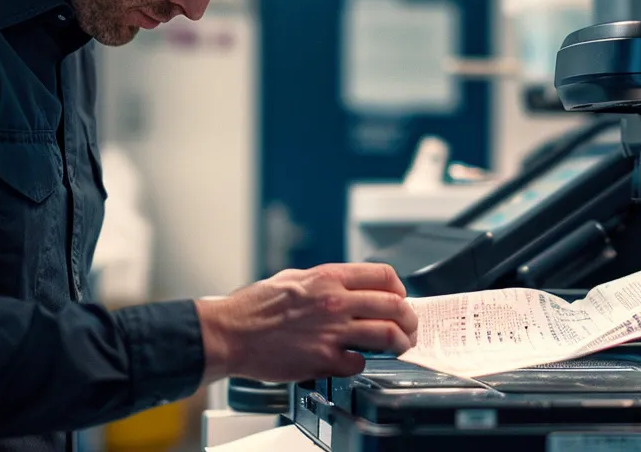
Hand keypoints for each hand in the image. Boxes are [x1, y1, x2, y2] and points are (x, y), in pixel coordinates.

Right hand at [195, 263, 417, 382]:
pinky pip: (359, 363)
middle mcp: (335, 301)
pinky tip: (355, 363)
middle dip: (409, 318)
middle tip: (410, 327)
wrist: (230, 332)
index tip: (400, 297)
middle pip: (394, 306)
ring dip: (400, 343)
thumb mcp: (292, 278)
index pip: (383, 275)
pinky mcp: (323, 359)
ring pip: (387, 335)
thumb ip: (323, 281)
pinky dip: (362, 364)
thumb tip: (346, 286)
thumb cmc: (253, 308)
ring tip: (400, 347)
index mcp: (328, 277)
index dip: (399, 288)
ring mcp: (331, 331)